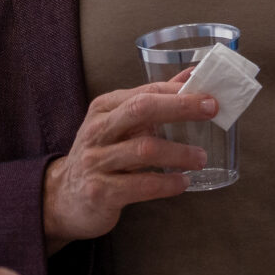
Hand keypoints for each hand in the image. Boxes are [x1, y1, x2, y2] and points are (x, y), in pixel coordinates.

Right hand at [42, 80, 212, 251]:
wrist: (63, 198)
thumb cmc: (101, 156)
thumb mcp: (119, 125)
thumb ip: (153, 102)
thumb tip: (191, 76)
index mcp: (103, 109)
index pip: (144, 93)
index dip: (178, 92)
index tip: (209, 95)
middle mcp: (97, 131)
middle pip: (141, 110)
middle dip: (181, 107)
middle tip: (211, 110)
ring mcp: (96, 162)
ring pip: (144, 150)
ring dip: (179, 152)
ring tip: (201, 158)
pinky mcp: (101, 192)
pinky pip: (141, 185)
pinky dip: (167, 184)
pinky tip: (183, 182)